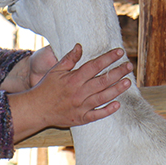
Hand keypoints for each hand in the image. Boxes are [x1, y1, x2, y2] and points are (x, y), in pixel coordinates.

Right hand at [7, 44, 133, 141]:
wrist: (37, 109)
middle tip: (129, 66)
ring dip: (117, 89)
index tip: (120, 52)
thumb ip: (69, 59)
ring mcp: (81, 106)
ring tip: (128, 82)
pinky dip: (107, 110)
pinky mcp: (81, 118)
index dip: (108, 58)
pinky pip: (97, 115)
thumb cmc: (46, 88)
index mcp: (74, 79)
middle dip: (118, 72)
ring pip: (103, 97)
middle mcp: (80, 92)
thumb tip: (80, 46)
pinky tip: (117, 104)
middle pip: (103, 80)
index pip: (95, 66)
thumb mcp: (55, 70)